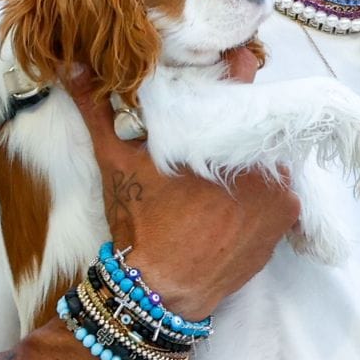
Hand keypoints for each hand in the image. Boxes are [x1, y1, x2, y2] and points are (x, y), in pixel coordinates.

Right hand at [67, 61, 298, 319]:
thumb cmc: (142, 223)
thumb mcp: (117, 161)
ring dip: (250, 163)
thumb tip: (75, 65)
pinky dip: (260, 197)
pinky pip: (278, 198)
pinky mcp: (284, 227)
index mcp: (236, 142)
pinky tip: (232, 200)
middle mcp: (271, 168)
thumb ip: (101, 109)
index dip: (234, 77)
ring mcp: (282, 200)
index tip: (228, 67)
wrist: (159, 294)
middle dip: (239, 127)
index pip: (245, 92)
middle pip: (259, 131)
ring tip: (218, 169)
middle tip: (211, 131)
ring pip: (269, 164)